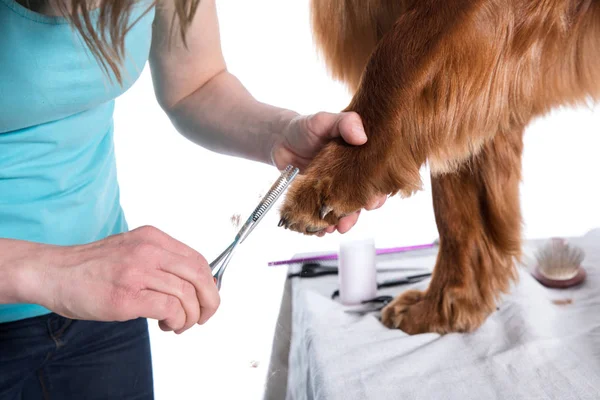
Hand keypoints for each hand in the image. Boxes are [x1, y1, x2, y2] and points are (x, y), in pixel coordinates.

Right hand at [27, 226, 219, 333]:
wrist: (52, 272)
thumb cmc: (91, 267)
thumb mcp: (132, 250)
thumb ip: (160, 261)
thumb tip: (194, 283)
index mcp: (153, 238)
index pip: (198, 260)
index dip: (210, 283)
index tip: (207, 298)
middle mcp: (148, 250)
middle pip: (199, 275)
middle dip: (209, 301)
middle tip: (204, 317)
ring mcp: (137, 272)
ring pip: (187, 294)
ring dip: (190, 316)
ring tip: (178, 324)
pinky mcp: (126, 296)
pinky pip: (169, 308)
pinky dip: (176, 320)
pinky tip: (165, 325)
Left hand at [271, 112, 386, 234]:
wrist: (279, 140)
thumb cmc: (306, 128)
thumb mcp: (325, 120)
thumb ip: (345, 123)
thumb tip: (361, 136)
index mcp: (360, 160)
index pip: (376, 180)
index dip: (378, 193)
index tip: (372, 201)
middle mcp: (349, 179)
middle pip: (360, 201)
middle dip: (357, 213)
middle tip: (348, 219)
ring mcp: (332, 191)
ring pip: (342, 213)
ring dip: (340, 223)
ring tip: (332, 228)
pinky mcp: (316, 200)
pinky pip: (322, 217)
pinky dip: (321, 226)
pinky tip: (319, 230)